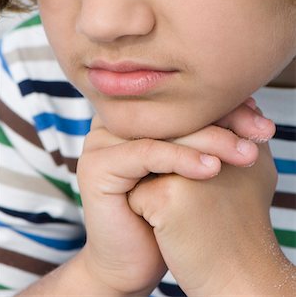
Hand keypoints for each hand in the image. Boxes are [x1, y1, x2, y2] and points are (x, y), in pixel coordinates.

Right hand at [76, 99, 274, 295]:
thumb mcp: (192, 166)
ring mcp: (100, 141)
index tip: (261, 120)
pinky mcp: (96, 166)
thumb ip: (207, 135)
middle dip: (225, 120)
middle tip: (263, 132)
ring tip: (245, 154)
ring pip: (163, 130)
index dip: (225, 106)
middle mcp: (115, 122)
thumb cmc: (168, 212)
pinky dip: (181, 158)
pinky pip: (146, 152)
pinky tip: (211, 170)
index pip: (182, 100)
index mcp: (136, 116)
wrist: (135, 259)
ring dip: (210, 140)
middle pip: (174, 111)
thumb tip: (250, 106)